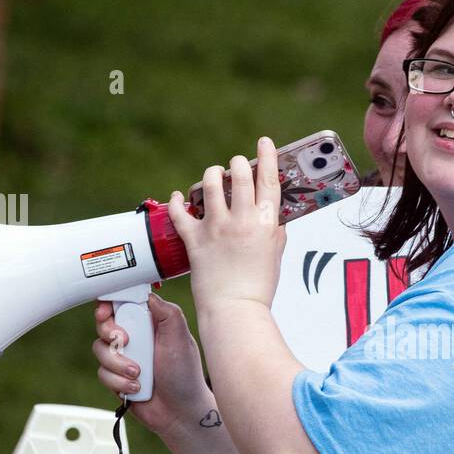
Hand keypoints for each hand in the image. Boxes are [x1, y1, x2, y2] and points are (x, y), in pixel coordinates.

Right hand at [92, 293, 212, 438]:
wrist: (180, 411)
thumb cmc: (184, 374)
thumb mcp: (181, 338)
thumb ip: (167, 313)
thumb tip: (148, 295)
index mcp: (149, 322)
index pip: (122, 303)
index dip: (109, 305)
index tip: (106, 312)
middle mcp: (135, 337)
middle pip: (104, 324)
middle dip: (110, 334)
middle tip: (124, 341)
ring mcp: (123, 357)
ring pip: (100, 350)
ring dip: (118, 363)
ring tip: (138, 373)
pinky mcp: (115, 377)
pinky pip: (102, 373)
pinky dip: (118, 382)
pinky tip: (136, 388)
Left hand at [167, 135, 284, 316]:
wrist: (235, 310)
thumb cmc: (257, 288)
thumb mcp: (276, 255)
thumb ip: (275, 231)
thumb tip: (273, 217)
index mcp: (267, 224)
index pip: (269, 179)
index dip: (267, 156)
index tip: (264, 143)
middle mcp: (243, 221)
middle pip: (240, 173)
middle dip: (237, 163)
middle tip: (236, 165)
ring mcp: (217, 228)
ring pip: (211, 183)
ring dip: (212, 175)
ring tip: (213, 177)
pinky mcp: (195, 239)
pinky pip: (180, 211)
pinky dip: (177, 201)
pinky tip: (178, 197)